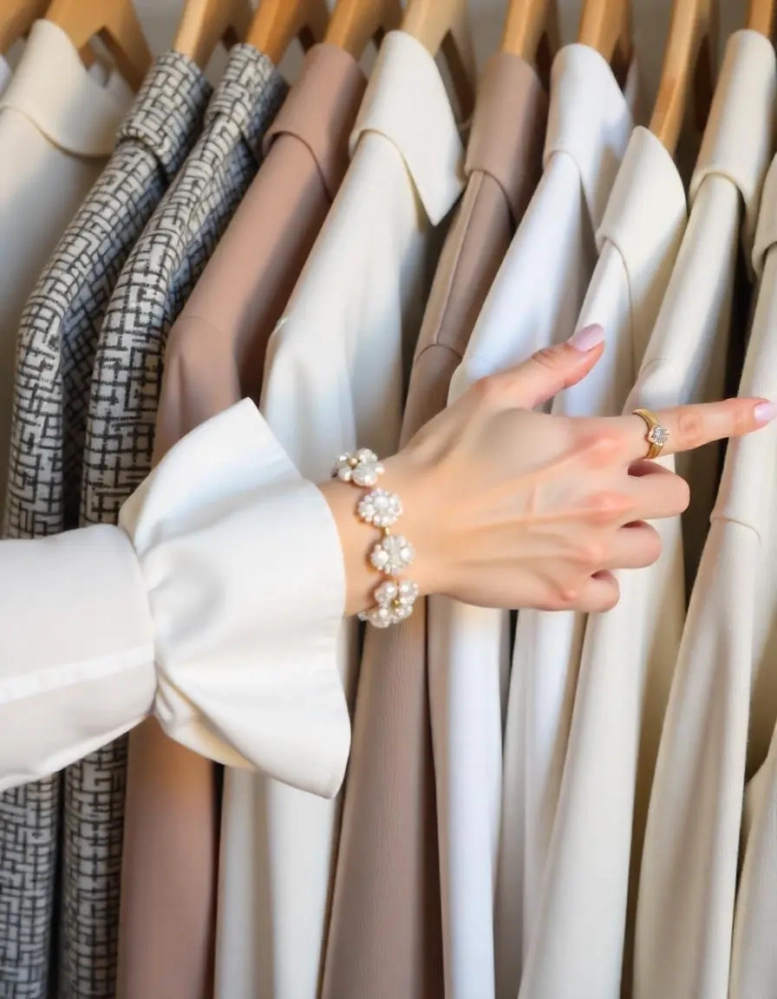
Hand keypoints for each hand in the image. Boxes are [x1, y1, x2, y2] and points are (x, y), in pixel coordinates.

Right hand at [321, 326, 774, 615]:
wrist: (405, 527)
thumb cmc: (444, 459)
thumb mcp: (495, 393)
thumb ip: (554, 367)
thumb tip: (594, 340)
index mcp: (593, 444)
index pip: (680, 427)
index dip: (729, 418)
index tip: (762, 414)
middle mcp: (603, 500)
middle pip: (673, 493)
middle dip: (648, 484)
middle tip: (604, 481)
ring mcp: (588, 553)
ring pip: (652, 547)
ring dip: (629, 532)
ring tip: (583, 524)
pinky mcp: (565, 592)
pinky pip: (612, 592)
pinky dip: (598, 578)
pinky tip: (565, 561)